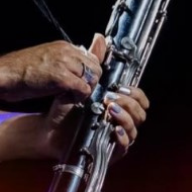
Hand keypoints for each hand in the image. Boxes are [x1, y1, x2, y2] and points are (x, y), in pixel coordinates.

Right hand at [0, 39, 100, 101]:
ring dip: (84, 90)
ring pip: (92, 78)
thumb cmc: (18, 72)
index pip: (90, 58)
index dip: (88, 73)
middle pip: (95, 67)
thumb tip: (76, 72)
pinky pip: (83, 89)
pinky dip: (77, 98)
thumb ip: (62, 62)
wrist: (2, 75)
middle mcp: (67, 51)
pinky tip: (63, 99)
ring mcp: (65, 63)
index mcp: (63, 46)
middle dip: (89, 82)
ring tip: (68, 95)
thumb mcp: (45, 61)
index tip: (81, 83)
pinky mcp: (62, 78)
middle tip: (75, 92)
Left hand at [34, 34, 151, 157]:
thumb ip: (93, 63)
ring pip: (136, 128)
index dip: (135, 93)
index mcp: (119, 105)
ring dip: (125, 118)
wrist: (49, 130)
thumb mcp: (80, 83)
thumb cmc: (66, 109)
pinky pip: (126, 146)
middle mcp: (122, 120)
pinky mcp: (111, 152)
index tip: (121, 89)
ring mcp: (118, 136)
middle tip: (112, 100)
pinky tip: (113, 129)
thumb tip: (100, 39)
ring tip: (109, 111)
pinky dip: (122, 137)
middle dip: (129, 104)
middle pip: (141, 113)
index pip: (140, 99)